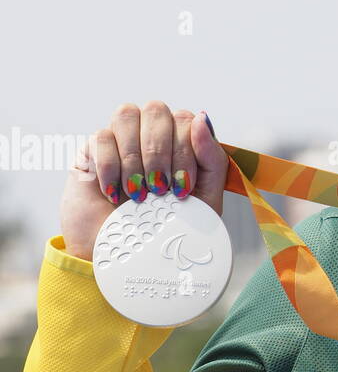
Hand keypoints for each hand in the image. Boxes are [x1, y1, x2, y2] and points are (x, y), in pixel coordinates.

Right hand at [60, 105, 228, 261]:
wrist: (130, 261)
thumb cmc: (171, 230)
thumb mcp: (205, 201)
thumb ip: (211, 159)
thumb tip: (202, 117)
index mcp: (182, 141)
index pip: (186, 119)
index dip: (185, 151)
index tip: (182, 189)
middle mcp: (152, 133)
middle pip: (156, 110)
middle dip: (159, 152)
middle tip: (158, 190)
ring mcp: (121, 138)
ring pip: (126, 114)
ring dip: (134, 157)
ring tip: (137, 194)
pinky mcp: (91, 151)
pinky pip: (100, 136)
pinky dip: (110, 166)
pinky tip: (115, 193)